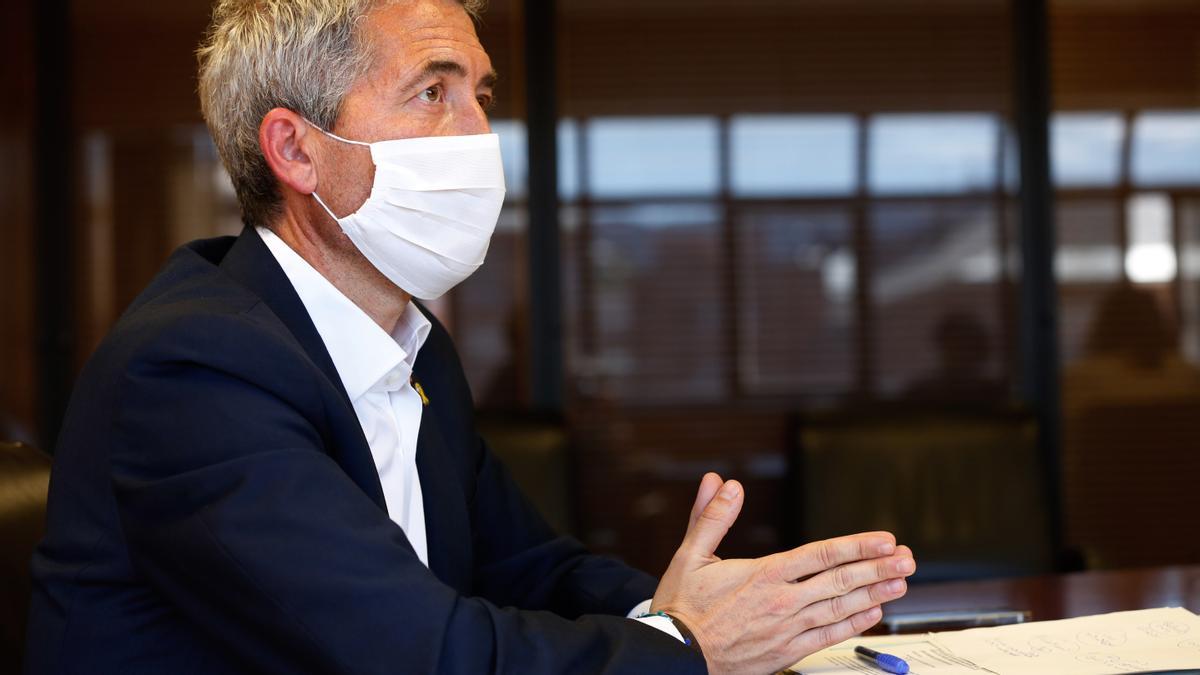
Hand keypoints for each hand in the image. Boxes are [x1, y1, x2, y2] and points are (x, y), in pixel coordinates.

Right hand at [650, 473, 915, 673]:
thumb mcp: (690, 554)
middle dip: (878, 568)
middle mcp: (783, 601)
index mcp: (765, 574)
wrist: (676, 655)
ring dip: (875, 594)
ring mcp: (788, 628)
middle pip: (841, 581)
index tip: (884, 539)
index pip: (822, 555)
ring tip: (901, 583)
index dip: (857, 546)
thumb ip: (712, 516)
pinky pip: (829, 636)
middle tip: (907, 559)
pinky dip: (854, 625)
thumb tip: (724, 484)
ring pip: (841, 609)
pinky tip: (872, 614)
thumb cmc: (683, 607)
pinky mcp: (787, 651)